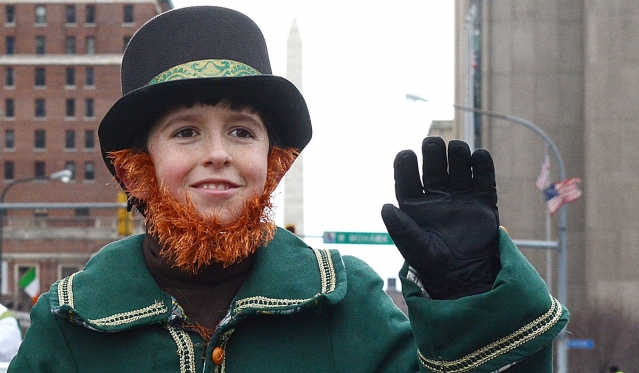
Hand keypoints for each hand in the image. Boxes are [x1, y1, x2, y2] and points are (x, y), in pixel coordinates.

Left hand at [381, 137, 500, 299]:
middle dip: (433, 151)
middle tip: (433, 144)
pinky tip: (478, 157)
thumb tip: (385, 207)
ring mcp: (460, 196)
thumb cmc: (433, 263)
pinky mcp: (483, 201)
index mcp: (414, 203)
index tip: (407, 155)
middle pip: (434, 165)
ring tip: (457, 149)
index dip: (405, 163)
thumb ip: (399, 228)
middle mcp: (436, 195)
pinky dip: (482, 164)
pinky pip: (483, 177)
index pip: (407, 176)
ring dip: (458, 153)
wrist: (465, 275)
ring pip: (459, 165)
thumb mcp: (413, 247)